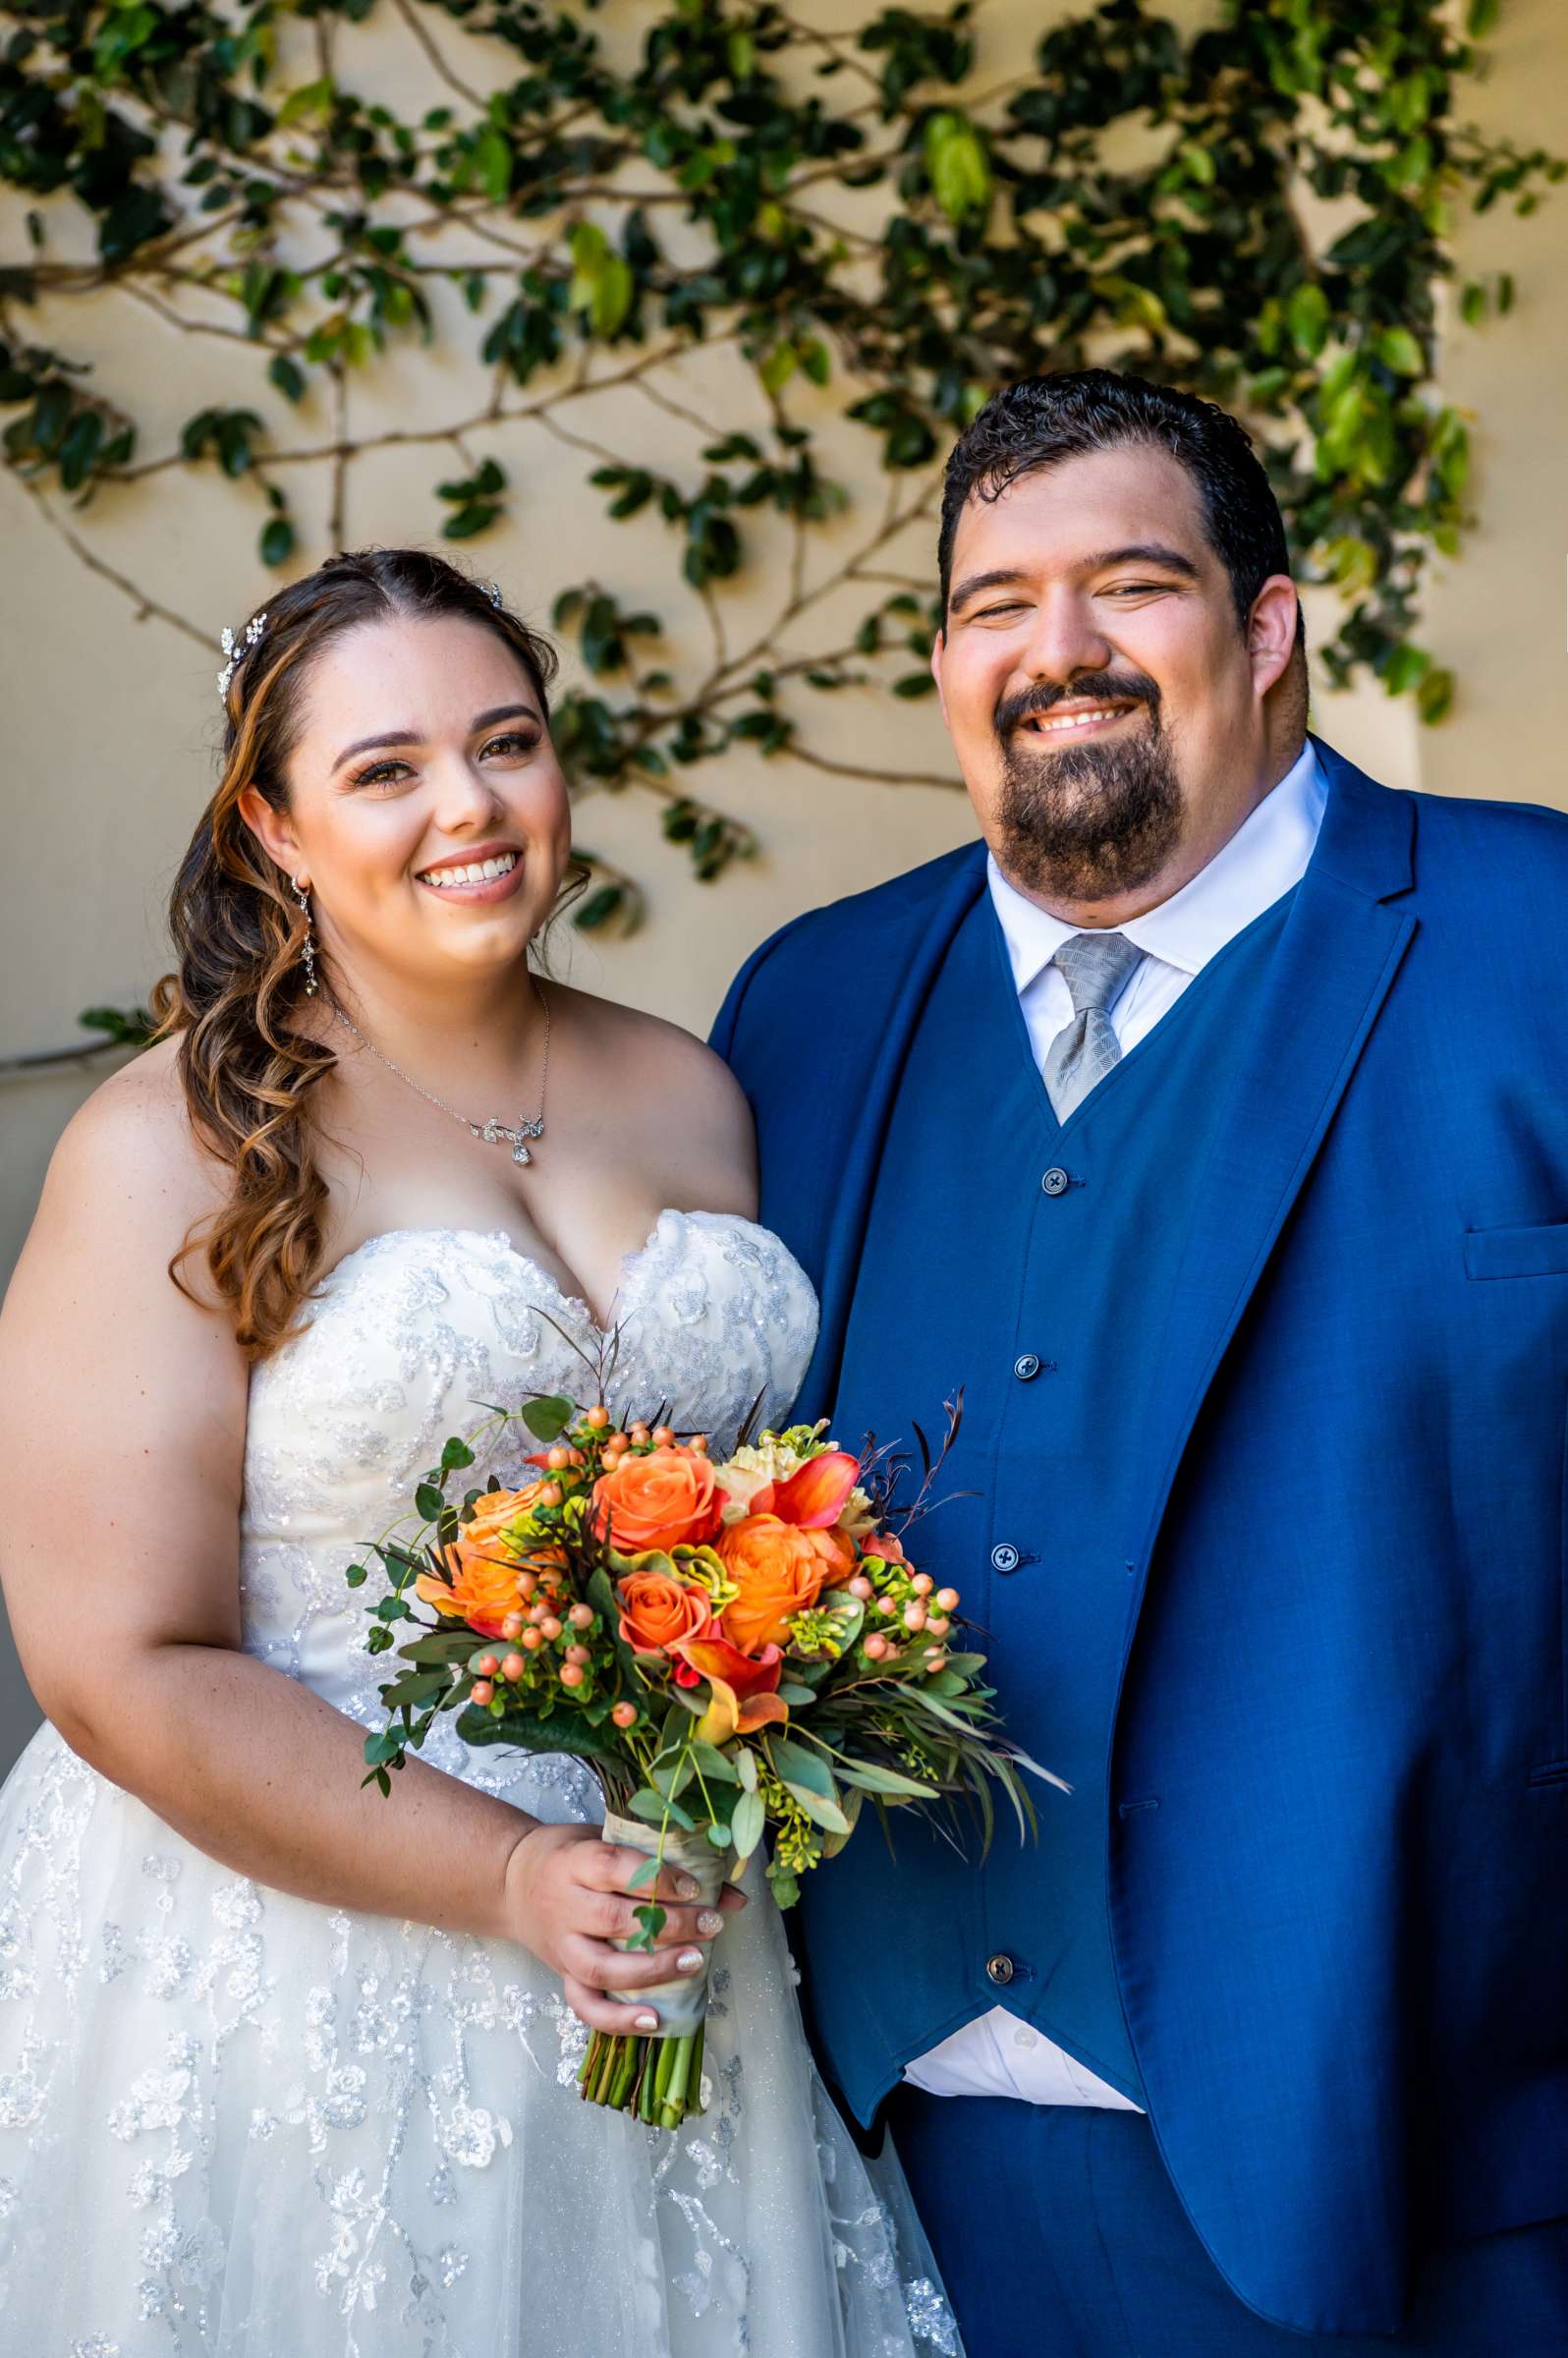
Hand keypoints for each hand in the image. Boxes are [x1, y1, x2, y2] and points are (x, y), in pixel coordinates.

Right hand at [500, 1821, 747, 2034]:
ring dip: (651, 1971)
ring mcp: (560, 1945)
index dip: (656, 1879)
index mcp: (574, 1862)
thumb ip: (661, 1861)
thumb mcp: (607, 1840)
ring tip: (694, 1962)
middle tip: (710, 1925)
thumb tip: (731, 1894)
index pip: (613, 1868)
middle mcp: (564, 1905)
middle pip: (614, 1920)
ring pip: (601, 1968)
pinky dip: (617, 2020)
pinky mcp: (561, 1975)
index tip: (695, 1886)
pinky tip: (654, 2020)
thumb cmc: (571, 1855)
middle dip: (669, 1926)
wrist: (509, 1881)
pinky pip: (585, 2005)